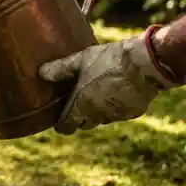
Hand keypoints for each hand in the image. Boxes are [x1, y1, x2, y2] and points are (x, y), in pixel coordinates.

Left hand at [38, 31, 185, 134]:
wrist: (144, 63)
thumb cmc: (109, 59)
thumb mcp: (81, 60)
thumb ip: (61, 69)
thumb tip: (41, 73)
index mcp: (81, 105)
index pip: (67, 126)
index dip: (62, 125)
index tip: (60, 121)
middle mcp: (98, 115)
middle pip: (84, 123)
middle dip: (80, 116)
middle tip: (79, 102)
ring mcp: (116, 115)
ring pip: (103, 119)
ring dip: (99, 111)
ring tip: (99, 93)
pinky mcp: (133, 113)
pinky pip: (120, 113)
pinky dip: (117, 106)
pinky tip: (118, 90)